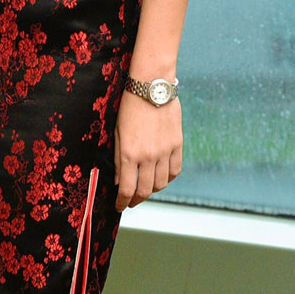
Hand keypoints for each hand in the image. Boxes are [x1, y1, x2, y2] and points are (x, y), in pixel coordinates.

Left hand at [113, 86, 182, 209]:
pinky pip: (175, 170)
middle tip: (131, 201)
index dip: (123, 202)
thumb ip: (119, 158)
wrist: (151, 87)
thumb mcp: (117, 132)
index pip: (127, 189)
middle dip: (137, 199)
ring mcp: (165, 151)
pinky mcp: (177, 144)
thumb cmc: (129, 107)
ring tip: (145, 189)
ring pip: (161, 183)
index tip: (120, 206)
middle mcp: (149, 156)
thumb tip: (119, 180)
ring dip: (152, 189)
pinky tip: (161, 177)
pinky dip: (168, 178)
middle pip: (145, 190)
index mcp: (130, 154)